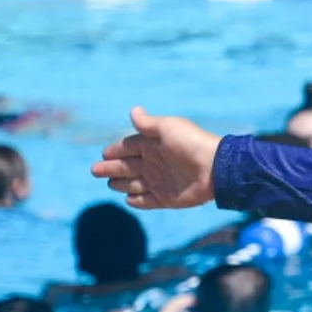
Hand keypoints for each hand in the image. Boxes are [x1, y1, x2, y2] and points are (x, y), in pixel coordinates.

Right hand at [93, 107, 221, 209]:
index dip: (116, 150)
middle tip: (96, 170)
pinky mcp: (167, 198)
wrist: (215, 168)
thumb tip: (133, 110)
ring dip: (122, 184)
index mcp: (153, 145)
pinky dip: (138, 200)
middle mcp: (155, 163)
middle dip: (111, 168)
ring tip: (111, 183)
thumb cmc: (191, 143)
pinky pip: (148, 200)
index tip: (104, 153)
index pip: (129, 147)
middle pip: (127, 166)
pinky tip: (129, 199)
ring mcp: (160, 181)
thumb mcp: (168, 128)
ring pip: (134, 183)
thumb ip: (147, 123)